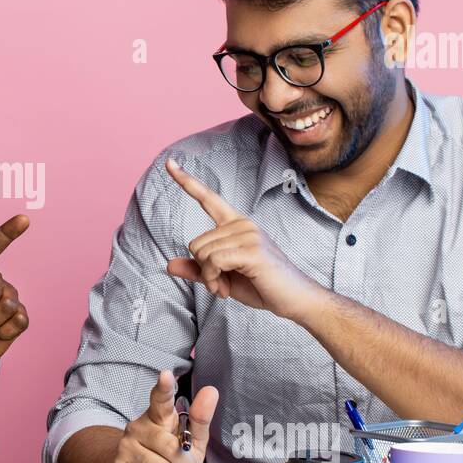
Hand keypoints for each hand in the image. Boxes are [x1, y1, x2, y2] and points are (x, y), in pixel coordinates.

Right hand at [112, 371, 218, 462]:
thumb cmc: (170, 459)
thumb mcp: (191, 441)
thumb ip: (200, 419)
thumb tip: (211, 390)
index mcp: (158, 416)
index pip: (160, 398)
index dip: (164, 387)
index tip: (166, 374)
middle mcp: (138, 426)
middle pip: (171, 447)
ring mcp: (126, 447)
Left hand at [164, 158, 323, 321]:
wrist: (294, 300)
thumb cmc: (260, 286)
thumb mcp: (222, 277)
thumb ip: (198, 269)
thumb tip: (168, 264)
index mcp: (235, 224)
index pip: (208, 198)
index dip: (186, 181)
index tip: (169, 162)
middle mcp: (242, 224)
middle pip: (195, 244)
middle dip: (204, 270)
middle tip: (223, 283)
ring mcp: (248, 235)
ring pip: (203, 254)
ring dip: (209, 278)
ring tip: (228, 287)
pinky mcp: (251, 250)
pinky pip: (213, 262)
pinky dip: (213, 280)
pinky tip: (226, 290)